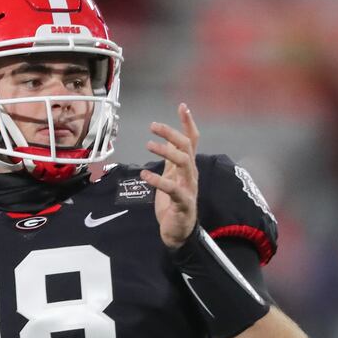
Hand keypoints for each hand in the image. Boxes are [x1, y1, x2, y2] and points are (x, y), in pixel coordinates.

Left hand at [140, 104, 200, 248]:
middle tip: (153, 126)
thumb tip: (165, 142)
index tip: (183, 106)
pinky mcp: (183, 202)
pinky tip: (145, 175)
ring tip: (149, 145)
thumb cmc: (174, 204)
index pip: (192, 140)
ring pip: (183, 162)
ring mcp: (189, 187)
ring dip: (166, 151)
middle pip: (187, 147)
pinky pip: (172, 188)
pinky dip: (158, 180)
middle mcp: (191, 174)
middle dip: (171, 133)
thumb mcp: (171, 177)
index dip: (188, 123)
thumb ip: (170, 161)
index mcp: (187, 167)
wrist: (178, 231)